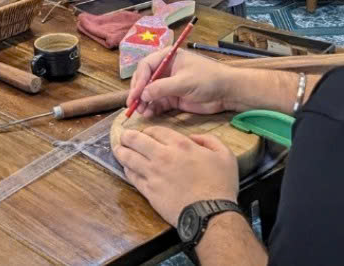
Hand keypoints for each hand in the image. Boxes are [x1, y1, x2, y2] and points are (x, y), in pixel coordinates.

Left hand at [115, 127, 237, 226]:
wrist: (210, 213)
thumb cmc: (220, 185)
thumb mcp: (225, 155)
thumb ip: (209, 140)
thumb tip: (194, 138)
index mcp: (180, 145)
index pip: (155, 131)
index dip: (148, 130)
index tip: (146, 133)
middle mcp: (162, 156)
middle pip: (135, 140)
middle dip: (127, 136)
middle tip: (124, 136)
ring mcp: (153, 174)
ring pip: (128, 157)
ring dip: (121, 151)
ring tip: (118, 148)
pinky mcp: (148, 191)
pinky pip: (132, 177)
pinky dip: (127, 170)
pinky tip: (127, 168)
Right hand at [127, 48, 237, 117]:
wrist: (227, 93)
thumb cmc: (208, 80)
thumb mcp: (184, 82)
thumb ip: (162, 88)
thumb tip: (143, 94)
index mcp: (168, 57)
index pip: (146, 66)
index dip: (139, 80)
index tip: (136, 94)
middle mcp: (165, 70)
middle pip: (144, 79)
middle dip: (138, 92)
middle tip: (133, 104)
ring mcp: (168, 84)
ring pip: (149, 93)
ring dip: (143, 102)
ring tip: (141, 112)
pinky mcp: (173, 98)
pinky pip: (157, 102)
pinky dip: (151, 108)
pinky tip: (148, 114)